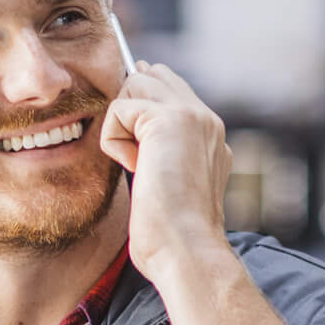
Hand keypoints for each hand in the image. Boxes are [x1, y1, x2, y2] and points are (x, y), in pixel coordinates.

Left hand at [99, 62, 233, 281]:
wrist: (187, 248)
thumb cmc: (172, 234)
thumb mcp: (170, 185)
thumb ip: (162, 155)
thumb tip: (134, 139)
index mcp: (210, 136)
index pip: (173, 90)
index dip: (143, 98)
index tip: (126, 126)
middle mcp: (206, 120)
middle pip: (153, 76)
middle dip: (128, 106)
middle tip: (128, 151)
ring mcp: (192, 116)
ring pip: (136, 83)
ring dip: (121, 124)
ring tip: (135, 162)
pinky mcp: (170, 120)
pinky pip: (120, 108)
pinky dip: (114, 140)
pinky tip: (133, 167)